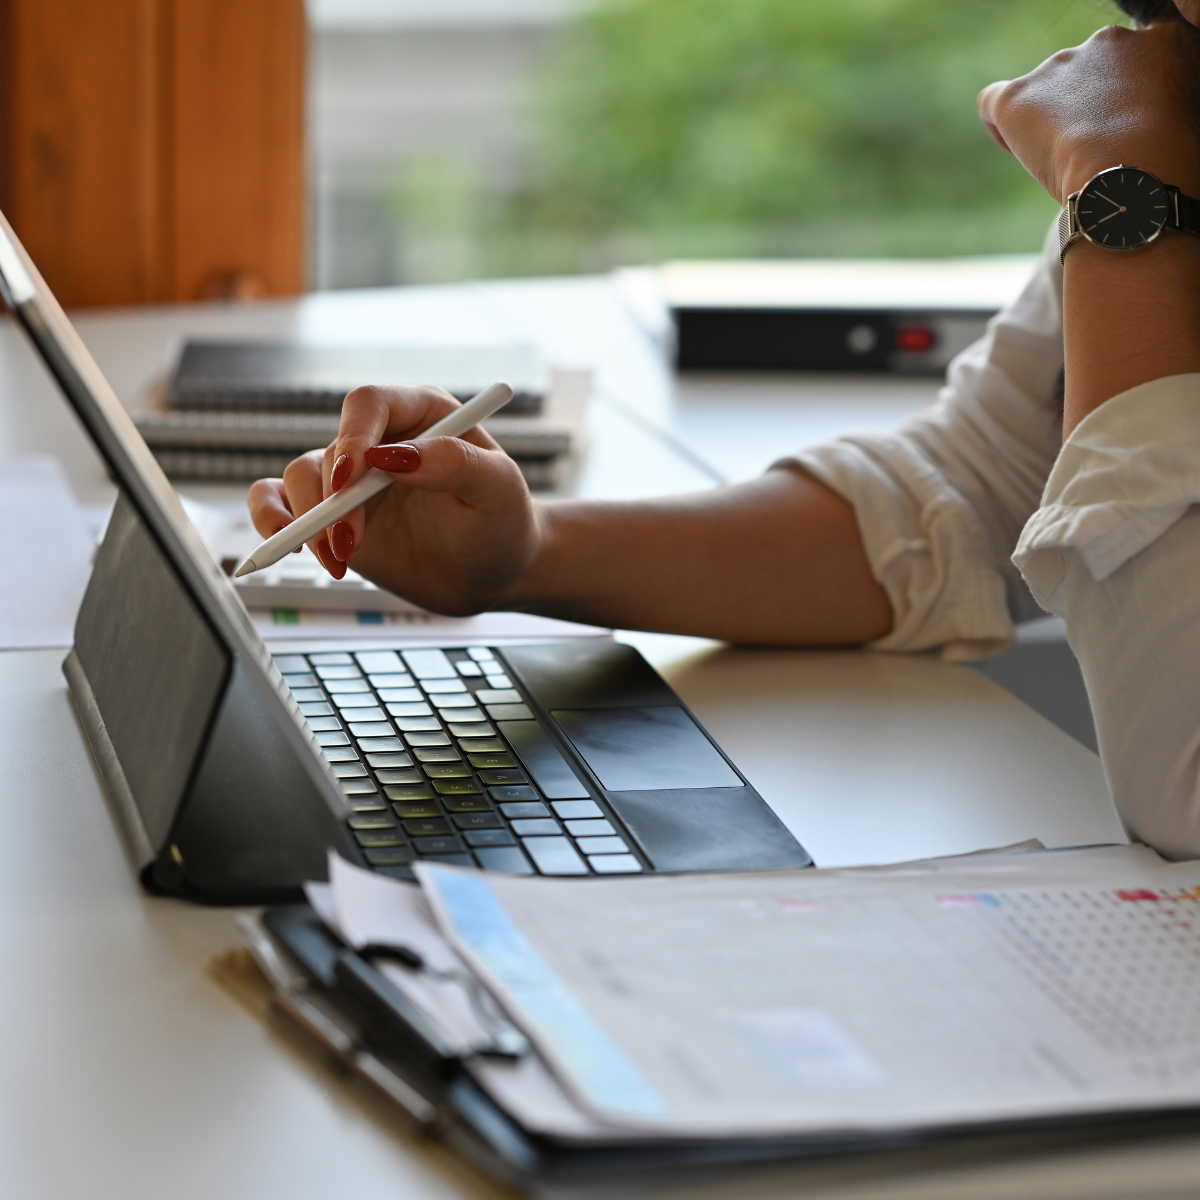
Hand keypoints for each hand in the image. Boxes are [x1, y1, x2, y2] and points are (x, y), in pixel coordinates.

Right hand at [247, 384, 541, 613]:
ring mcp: (353, 478)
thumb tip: (395, 456)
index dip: (351, 437)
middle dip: (333, 500)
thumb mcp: (499, 491)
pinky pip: (280, 501)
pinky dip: (272, 520)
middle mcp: (381, 439)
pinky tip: (291, 547)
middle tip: (351, 543)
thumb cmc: (504, 523)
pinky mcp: (334, 514)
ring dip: (310, 521)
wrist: (495, 573)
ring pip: (300, 478)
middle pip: (331, 450)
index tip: (350, 481)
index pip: (367, 405)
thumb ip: (456, 463)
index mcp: (422, 414)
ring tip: (342, 560)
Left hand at [977, 19, 1199, 202]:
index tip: (1116, 126)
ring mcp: (1059, 66)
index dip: (1116, 95)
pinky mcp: (1017, 94)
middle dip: (1080, 108)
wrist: (1125, 174)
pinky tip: (1016, 149)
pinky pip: (993, 101)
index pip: (1128, 60)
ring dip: (1047, 122)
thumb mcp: (1177, 118)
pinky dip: (999, 127)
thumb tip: (1132, 123)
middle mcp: (1106, 42)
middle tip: (1089, 151)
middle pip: (1082, 74)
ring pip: (1042, 90)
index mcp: (1154, 44)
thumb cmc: (1161, 162)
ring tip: (1062, 161)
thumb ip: (1152, 105)